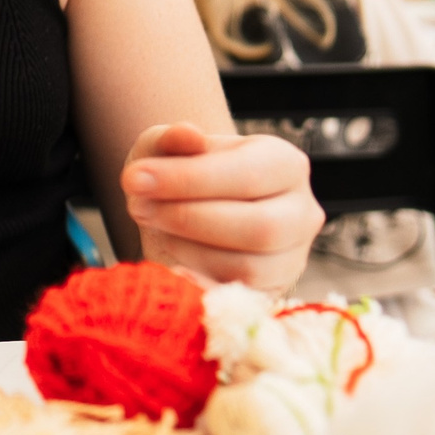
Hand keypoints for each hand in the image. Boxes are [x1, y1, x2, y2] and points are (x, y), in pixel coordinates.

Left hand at [120, 123, 321, 290]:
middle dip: (188, 219)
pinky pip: (238, 299)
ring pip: (248, 266)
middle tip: (138, 208)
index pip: (248, 176)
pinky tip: (170, 265)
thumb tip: (186, 134)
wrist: (187, 211)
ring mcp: (291, 256)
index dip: (188, 180)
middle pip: (259, 226)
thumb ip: (173, 139)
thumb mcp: (168, 148)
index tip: (134, 179)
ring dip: (187, 249)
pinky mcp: (271, 292)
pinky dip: (199, 285)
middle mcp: (301, 211)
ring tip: (155, 228)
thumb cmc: (182, 174)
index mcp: (286, 164)